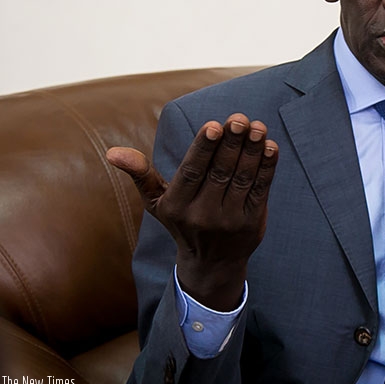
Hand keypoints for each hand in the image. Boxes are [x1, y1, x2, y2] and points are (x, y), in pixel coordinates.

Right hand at [106, 113, 277, 310]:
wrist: (212, 264)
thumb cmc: (182, 221)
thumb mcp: (157, 202)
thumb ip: (141, 174)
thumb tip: (113, 152)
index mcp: (177, 205)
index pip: (192, 172)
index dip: (204, 148)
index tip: (214, 125)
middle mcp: (202, 214)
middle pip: (220, 171)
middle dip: (231, 143)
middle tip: (240, 119)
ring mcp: (229, 219)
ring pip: (242, 178)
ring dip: (252, 151)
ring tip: (258, 127)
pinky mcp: (251, 221)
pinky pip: (261, 190)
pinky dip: (267, 168)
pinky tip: (271, 146)